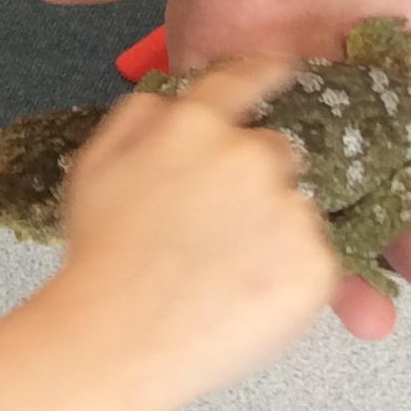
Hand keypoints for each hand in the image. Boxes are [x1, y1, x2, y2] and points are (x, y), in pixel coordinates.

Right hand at [15, 0, 410, 333]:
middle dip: (339, 257)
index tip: (265, 281)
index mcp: (214, 50)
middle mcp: (276, 79)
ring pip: (374, 178)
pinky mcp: (404, 59)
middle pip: (304, 189)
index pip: (218, 157)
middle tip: (377, 318)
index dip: (237, 225)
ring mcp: (344, 75)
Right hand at [47, 59, 341, 410]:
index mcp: (193, 127)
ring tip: (221, 275)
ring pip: (295, 211)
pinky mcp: (317, 265)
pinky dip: (288, 279)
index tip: (282, 69)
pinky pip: (316, 262)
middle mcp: (249, 157)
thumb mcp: (94, 168)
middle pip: (275, 153)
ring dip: (272, 234)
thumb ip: (136, 119)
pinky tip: (242, 298)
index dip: (263, 73)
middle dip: (255, 183)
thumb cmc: (100, 262)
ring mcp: (288, 210)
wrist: (118, 340)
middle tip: (215, 231)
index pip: (242, 79)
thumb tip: (168, 100)